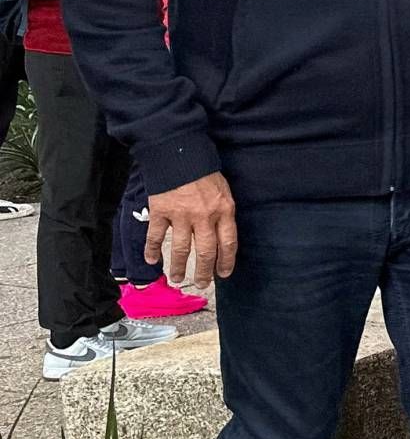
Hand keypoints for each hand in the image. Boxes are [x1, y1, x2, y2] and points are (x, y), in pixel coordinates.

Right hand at [147, 172, 237, 287]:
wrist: (179, 153)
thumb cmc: (204, 172)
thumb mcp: (224, 191)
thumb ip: (223, 213)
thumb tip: (222, 237)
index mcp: (224, 210)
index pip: (228, 243)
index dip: (226, 261)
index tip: (223, 274)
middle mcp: (204, 216)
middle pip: (206, 251)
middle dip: (204, 271)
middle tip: (201, 284)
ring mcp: (181, 215)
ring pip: (181, 248)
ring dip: (179, 266)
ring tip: (177, 279)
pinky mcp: (161, 211)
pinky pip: (156, 236)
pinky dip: (152, 250)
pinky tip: (152, 260)